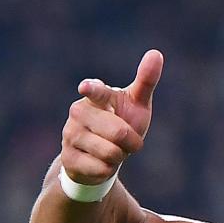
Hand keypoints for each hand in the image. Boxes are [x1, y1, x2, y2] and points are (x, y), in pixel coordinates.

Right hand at [61, 50, 163, 184]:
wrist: (100, 155)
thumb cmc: (121, 122)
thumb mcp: (137, 103)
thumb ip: (146, 80)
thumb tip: (156, 53)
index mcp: (96, 96)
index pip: (96, 91)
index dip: (92, 89)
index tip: (86, 87)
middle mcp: (78, 112)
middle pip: (119, 132)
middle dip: (132, 142)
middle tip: (128, 141)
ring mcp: (70, 135)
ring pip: (110, 152)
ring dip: (120, 156)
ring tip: (113, 151)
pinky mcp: (67, 158)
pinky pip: (100, 169)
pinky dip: (109, 169)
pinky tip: (101, 163)